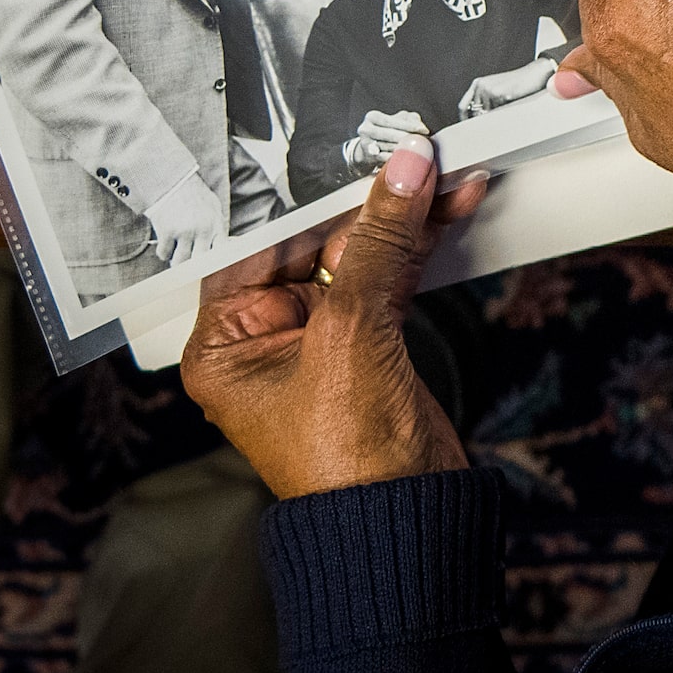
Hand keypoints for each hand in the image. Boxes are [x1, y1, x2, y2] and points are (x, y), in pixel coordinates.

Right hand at [144, 173, 225, 265]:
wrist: (174, 180)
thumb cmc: (195, 196)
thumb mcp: (213, 208)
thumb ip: (218, 226)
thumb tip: (227, 246)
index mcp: (216, 225)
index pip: (222, 252)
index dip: (216, 263)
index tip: (210, 267)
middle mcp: (202, 230)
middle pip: (199, 262)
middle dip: (194, 267)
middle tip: (189, 267)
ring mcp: (184, 232)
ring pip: (180, 261)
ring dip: (177, 260)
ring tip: (176, 255)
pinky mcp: (167, 231)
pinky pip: (164, 253)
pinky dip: (163, 252)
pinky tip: (166, 244)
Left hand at [182, 138, 490, 499]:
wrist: (408, 517)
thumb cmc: (349, 458)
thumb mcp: (352, 333)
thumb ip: (379, 245)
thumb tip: (403, 175)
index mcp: (225, 342)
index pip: (261, 242)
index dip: (309, 198)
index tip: (350, 156)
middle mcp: (266, 337)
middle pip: (314, 243)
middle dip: (368, 203)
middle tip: (411, 160)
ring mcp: (322, 340)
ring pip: (361, 257)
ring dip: (405, 219)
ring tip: (444, 176)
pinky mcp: (370, 345)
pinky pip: (391, 278)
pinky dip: (420, 247)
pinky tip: (446, 211)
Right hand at [344, 108, 429, 167]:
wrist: (369, 148)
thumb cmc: (387, 130)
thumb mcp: (397, 120)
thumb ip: (410, 119)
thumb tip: (420, 126)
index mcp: (373, 117)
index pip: (394, 121)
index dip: (411, 125)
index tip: (425, 130)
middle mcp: (366, 129)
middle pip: (391, 134)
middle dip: (408, 137)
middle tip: (422, 140)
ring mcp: (365, 144)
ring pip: (389, 146)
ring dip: (404, 148)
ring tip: (417, 148)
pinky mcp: (368, 157)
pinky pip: (386, 157)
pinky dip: (396, 157)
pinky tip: (405, 156)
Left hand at [458, 57, 557, 121]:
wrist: (534, 73)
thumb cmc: (518, 83)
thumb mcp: (497, 89)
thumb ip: (485, 101)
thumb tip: (476, 119)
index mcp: (478, 83)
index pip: (463, 105)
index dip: (464, 118)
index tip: (466, 128)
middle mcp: (481, 85)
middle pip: (475, 112)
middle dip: (483, 120)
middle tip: (493, 124)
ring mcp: (489, 89)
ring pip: (486, 114)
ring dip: (496, 117)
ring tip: (508, 108)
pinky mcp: (499, 94)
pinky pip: (497, 113)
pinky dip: (504, 113)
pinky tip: (512, 105)